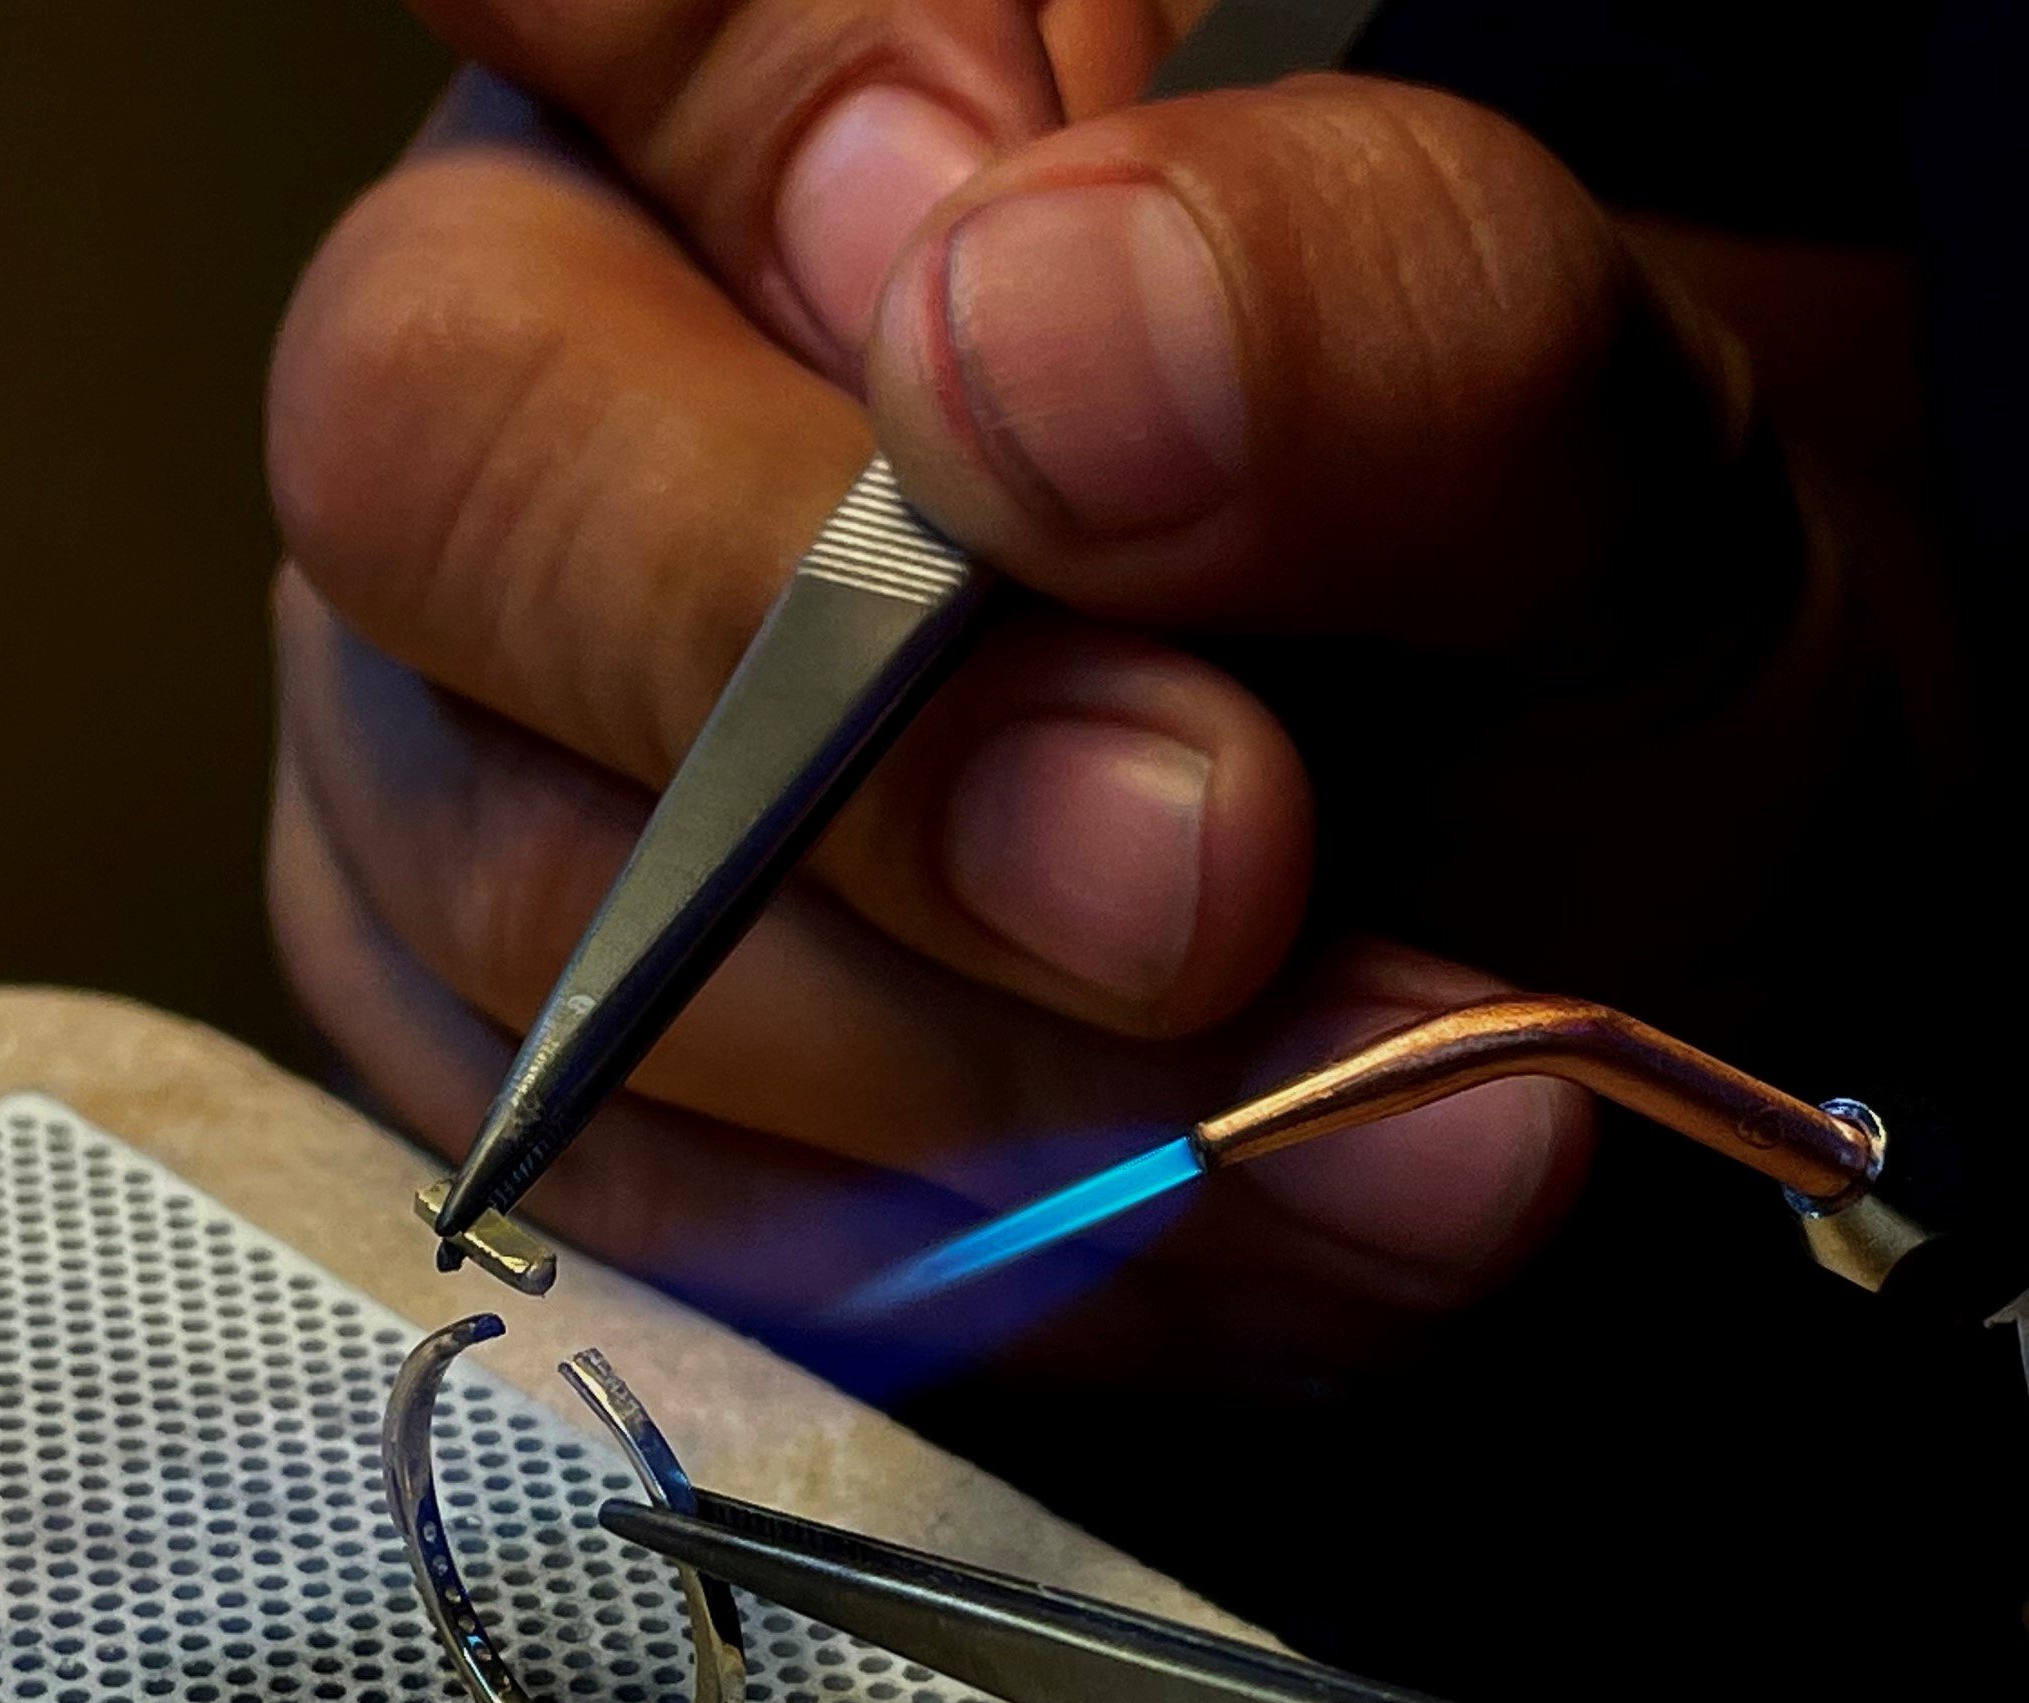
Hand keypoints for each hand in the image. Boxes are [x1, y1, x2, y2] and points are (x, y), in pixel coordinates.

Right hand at [266, 4, 1923, 1377]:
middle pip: (440, 461)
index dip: (727, 112)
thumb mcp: (1575, 433)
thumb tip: (1018, 344)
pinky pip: (640, 1202)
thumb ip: (1352, 306)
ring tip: (1356, 1102)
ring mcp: (495, 742)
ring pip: (528, 907)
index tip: (990, 287)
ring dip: (981, 1073)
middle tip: (1220, 859)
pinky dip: (969, 1260)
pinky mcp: (553, 1070)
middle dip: (856, 738)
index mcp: (776, 85)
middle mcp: (556, 379)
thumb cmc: (1548, 617)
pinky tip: (1225, 1215)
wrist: (1588, 946)